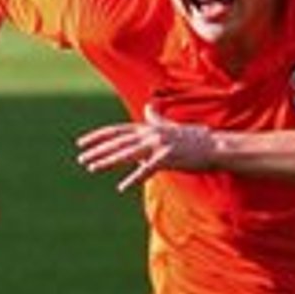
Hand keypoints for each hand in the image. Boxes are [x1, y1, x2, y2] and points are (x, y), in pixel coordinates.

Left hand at [76, 104, 215, 191]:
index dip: (98, 136)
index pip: (117, 131)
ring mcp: (158, 145)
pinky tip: (122, 186)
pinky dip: (134, 178)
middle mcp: (150, 134)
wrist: (214, 146)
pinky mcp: (167, 158)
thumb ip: (156, 118)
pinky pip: (146, 170)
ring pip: (127, 154)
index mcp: (149, 128)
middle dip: (97, 150)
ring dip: (108, 161)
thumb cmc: (194, 138)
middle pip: (118, 142)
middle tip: (81, 158)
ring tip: (92, 167)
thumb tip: (147, 107)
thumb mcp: (171, 125)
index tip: (82, 142)